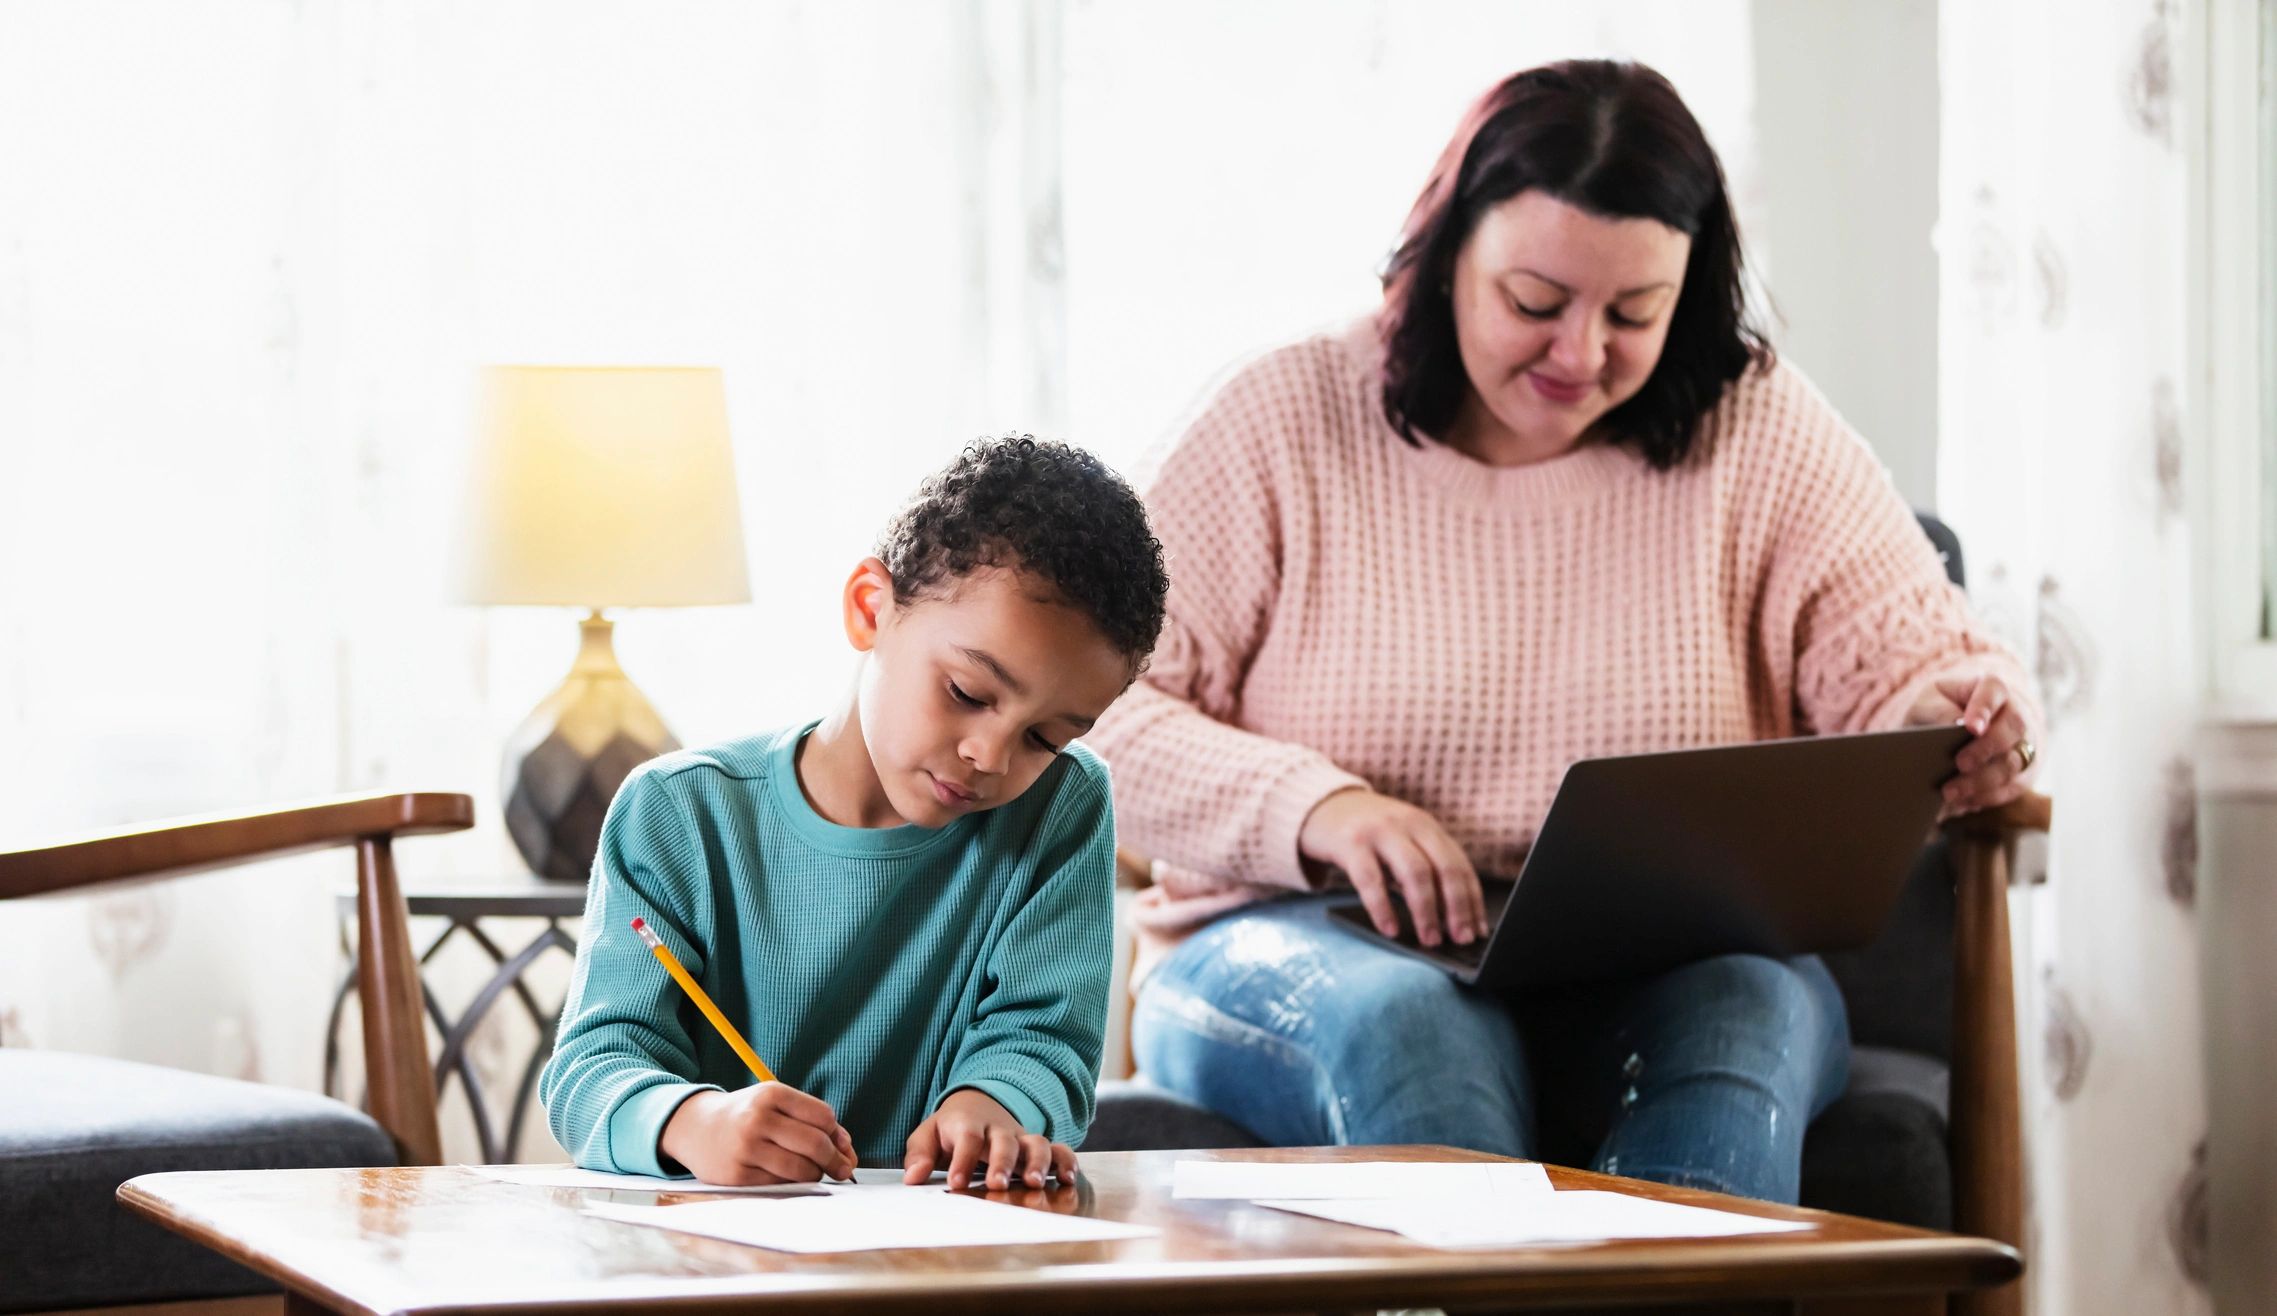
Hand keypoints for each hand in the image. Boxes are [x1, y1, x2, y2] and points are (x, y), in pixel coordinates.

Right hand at [658, 1082, 857, 1185]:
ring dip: (816, 1174)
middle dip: (836, 1161)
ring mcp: (746, 1148)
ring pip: (801, 1169)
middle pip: (816, 1144)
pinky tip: (788, 1176)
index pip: (823, 1117)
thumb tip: (847, 1149)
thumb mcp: (775, 1104)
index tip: (839, 1144)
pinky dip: (793, 1183)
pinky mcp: (737, 1175)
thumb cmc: (746, 1115)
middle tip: (842, 1169)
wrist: (695, 1128)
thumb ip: (812, 1121)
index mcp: (771, 1094)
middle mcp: (758, 1118)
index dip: (837, 1134)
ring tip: (814, 1172)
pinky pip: (781, 1184)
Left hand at [902, 1088, 1076, 1190]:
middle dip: (1002, 1163)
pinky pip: (1058, 1150)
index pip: (967, 1138)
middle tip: (997, 1184)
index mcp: (968, 1124)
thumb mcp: (927, 1134)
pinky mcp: (1036, 1147)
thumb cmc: (950, 1129)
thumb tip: (913, 1178)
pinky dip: (1066, 1162)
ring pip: (1036, 1143)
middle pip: (1004, 1141)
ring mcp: (1020, 1138)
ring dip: (1037, 1163)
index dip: (962, 1161)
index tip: (956, 1182)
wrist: (977, 1104)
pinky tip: (1068, 1179)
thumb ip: (919, 1155)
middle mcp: (998, 1129)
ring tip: (1034, 1184)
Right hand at [1298, 787, 1485, 946]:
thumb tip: (1452, 918)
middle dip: (1457, 907)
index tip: (1478, 931)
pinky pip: (1370, 880)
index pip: (1460, 865)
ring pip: (1414, 873)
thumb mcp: (1400, 840)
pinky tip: (1390, 929)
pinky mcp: (1349, 843)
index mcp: (1426, 826)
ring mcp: (1379, 831)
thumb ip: (1422, 866)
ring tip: (1431, 939)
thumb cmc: (1366, 833)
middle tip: (1461, 939)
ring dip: (1427, 911)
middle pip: (1444, 867)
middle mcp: (1408, 824)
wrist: (1318, 805)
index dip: (1473, 900)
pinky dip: (1383, 908)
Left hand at [1904, 672, 2035, 815]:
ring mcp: (2024, 742)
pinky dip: (1987, 796)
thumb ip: (1938, 710)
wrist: (1951, 727)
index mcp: (1991, 688)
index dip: (1984, 708)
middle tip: (1960, 764)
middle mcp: (2015, 713)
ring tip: (1950, 792)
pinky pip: (2013, 786)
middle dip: (1986, 749)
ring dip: (1982, 780)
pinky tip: (1964, 801)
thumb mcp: (1929, 702)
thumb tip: (1953, 725)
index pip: (1994, 690)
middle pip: (2013, 728)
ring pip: (2013, 762)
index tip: (1970, 728)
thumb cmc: (1939, 709)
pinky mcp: (2023, 771)